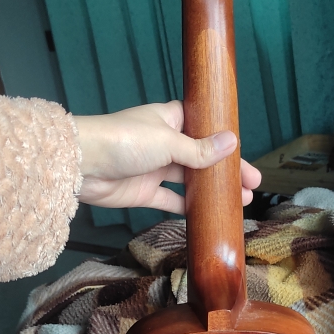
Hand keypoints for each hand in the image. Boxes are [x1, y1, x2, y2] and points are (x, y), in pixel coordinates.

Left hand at [73, 101, 261, 213]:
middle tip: (251, 184)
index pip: (204, 128)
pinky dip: (187, 207)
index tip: (244, 154)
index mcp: (169, 120)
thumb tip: (232, 142)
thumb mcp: (169, 142)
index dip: (224, 140)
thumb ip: (200, 149)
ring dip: (212, 190)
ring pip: (189, 180)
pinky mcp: (144, 191)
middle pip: (201, 157)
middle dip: (226, 170)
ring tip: (239, 200)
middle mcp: (163, 142)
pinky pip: (170, 200)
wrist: (82, 164)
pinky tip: (206, 214)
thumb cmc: (122, 140)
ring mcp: (154, 167)